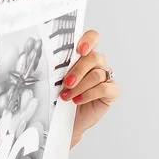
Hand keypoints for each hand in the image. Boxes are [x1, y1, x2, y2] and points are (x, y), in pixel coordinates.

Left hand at [61, 30, 118, 147]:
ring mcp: (106, 77)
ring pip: (97, 74)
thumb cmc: (62, 98)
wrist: (67, 120)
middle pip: (94, 57)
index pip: (92, 38)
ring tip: (67, 96)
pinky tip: (78, 100)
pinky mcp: (111, 92)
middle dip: (78, 71)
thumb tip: (47, 61)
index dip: (89, 40)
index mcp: (84, 55)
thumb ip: (58, 69)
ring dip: (80, 86)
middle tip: (67, 83)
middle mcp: (97, 63)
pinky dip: (90, 94)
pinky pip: (105, 88)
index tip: (79, 50)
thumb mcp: (56, 81)